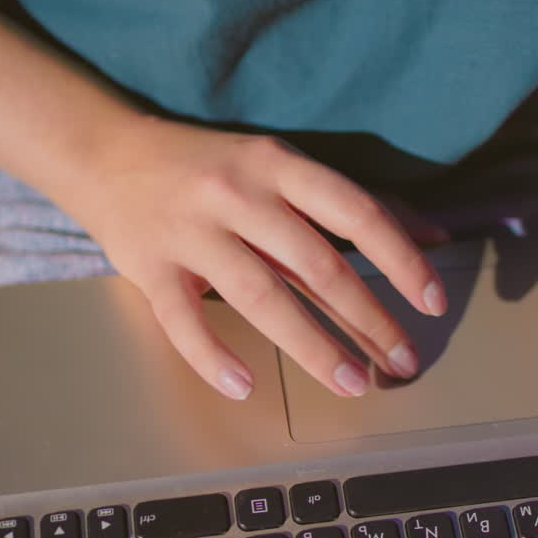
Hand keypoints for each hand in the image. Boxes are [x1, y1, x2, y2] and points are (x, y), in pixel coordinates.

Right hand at [57, 116, 449, 399]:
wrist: (105, 153)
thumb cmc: (211, 167)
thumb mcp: (280, 165)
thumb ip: (349, 204)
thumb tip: (433, 234)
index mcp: (278, 164)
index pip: (355, 212)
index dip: (400, 259)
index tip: (432, 302)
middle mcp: (238, 194)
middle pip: (316, 264)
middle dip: (367, 319)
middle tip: (401, 362)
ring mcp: (191, 232)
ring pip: (261, 297)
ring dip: (313, 347)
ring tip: (352, 382)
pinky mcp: (148, 267)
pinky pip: (184, 321)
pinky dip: (213, 356)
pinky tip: (246, 384)